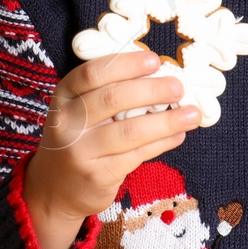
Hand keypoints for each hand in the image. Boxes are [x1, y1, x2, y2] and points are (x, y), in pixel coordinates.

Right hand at [22, 49, 202, 227]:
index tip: (155, 60)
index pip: (92, 73)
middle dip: (152, 90)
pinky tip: (178, 134)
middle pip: (112, 99)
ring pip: (130, 131)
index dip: (125, 64)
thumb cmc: (78, 138)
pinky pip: (138, 155)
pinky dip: (162, 142)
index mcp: (64, 97)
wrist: (55, 188)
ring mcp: (81, 152)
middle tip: (179, 87)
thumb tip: (159, 75)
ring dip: (166, 120)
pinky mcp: (98, 175)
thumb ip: (108, 92)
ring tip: (193, 114)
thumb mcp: (79, 110)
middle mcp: (68, 123)